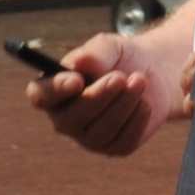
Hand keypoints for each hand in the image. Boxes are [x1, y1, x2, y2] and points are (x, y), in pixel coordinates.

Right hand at [26, 26, 189, 156]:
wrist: (153, 72)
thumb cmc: (121, 57)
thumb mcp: (110, 46)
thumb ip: (95, 53)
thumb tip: (79, 63)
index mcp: (54, 90)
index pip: (40, 96)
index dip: (55, 91)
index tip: (76, 80)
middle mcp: (65, 118)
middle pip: (70, 120)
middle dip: (98, 97)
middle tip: (120, 77)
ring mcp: (88, 137)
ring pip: (99, 132)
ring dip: (123, 104)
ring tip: (140, 80)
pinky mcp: (113, 147)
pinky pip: (122, 142)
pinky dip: (137, 120)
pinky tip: (144, 102)